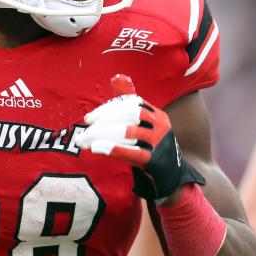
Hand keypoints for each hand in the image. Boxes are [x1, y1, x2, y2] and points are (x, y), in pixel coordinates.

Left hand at [77, 74, 204, 200]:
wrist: (171, 178)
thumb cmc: (151, 148)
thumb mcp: (142, 125)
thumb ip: (128, 103)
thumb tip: (117, 76)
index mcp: (157, 114)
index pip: (131, 103)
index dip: (108, 108)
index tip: (89, 118)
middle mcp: (160, 126)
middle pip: (129, 115)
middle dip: (104, 120)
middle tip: (85, 129)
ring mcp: (159, 143)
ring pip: (129, 133)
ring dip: (103, 135)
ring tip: (85, 140)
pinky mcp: (155, 161)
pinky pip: (133, 152)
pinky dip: (114, 148)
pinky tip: (97, 148)